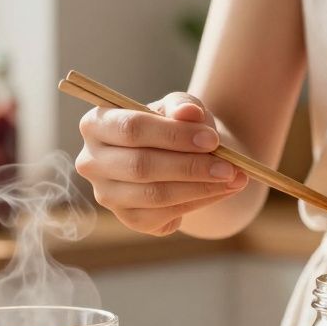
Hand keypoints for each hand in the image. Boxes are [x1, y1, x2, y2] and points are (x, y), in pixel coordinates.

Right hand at [76, 92, 247, 234]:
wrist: (186, 155)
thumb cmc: (177, 125)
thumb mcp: (181, 107)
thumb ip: (183, 106)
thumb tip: (188, 113)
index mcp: (97, 124)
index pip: (131, 129)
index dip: (173, 136)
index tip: (213, 140)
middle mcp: (92, 161)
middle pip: (141, 166)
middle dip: (190, 167)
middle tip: (229, 167)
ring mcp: (107, 194)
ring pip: (154, 195)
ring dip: (200, 188)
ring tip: (234, 178)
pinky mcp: (128, 218)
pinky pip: (165, 214)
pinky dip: (198, 203)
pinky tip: (221, 191)